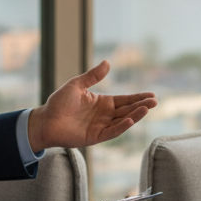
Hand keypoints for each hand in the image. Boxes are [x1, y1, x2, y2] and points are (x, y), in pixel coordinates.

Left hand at [26, 61, 156, 150]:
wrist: (45, 120)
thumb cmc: (58, 103)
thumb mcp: (77, 85)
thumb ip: (93, 76)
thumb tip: (108, 62)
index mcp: (102, 103)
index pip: (124, 100)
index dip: (138, 98)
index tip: (152, 95)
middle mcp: (104, 115)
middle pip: (127, 110)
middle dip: (141, 106)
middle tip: (155, 101)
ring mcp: (101, 127)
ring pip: (122, 121)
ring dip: (135, 115)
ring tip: (147, 108)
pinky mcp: (95, 137)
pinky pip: (111, 131)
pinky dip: (121, 126)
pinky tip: (130, 120)